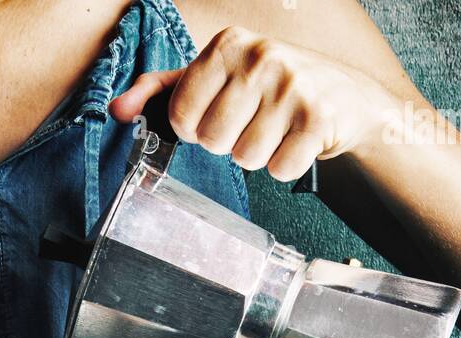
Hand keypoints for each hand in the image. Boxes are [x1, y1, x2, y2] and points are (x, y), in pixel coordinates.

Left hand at [109, 25, 388, 180]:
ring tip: (275, 130)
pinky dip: (285, 166)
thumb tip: (117, 110)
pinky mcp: (317, 118)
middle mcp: (260, 57)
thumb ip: (162, 90)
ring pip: (246, 158)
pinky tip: (295, 141)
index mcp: (227, 44)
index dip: (197, 128)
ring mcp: (292, 86)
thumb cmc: (268, 88)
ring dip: (259, 155)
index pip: (181, 115)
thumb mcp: (215, 76)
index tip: (220, 114)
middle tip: (252, 123)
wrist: (343, 97)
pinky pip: (279, 169)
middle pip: (213, 141)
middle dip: (230, 143)